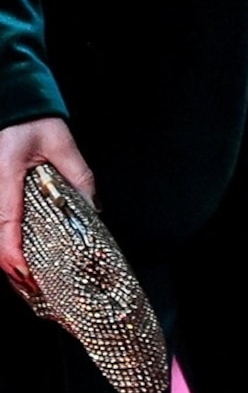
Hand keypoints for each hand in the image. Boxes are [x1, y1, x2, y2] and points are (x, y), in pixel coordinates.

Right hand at [0, 115, 95, 292]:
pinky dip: (7, 244)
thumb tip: (94, 207)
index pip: (7, 224)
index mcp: (5, 178)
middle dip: (12, 270)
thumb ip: (79, 174)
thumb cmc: (32, 119)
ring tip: (29, 282)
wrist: (13, 103)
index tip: (28, 276)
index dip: (14, 255)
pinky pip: (0, 224)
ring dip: (8, 261)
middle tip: (35, 290)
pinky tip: (21, 260)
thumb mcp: (60, 143)